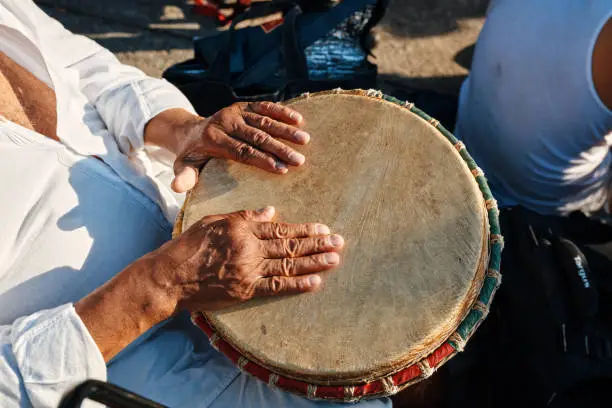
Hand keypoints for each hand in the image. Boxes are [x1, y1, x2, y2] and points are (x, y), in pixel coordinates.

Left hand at [144, 103, 309, 192]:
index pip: (241, 151)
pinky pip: (265, 107)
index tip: (281, 170)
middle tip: (299, 161)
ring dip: (286, 130)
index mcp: (213, 138)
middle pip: (257, 136)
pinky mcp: (244, 105)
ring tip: (305, 140)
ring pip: (264, 120)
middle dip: (279, 148)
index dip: (262, 160)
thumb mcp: (184, 166)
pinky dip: (282, 111)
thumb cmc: (193, 155)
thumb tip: (177, 188)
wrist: (191, 130)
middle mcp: (225, 121)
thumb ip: (184, 176)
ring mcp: (236, 111)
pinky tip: (299, 119)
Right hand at [149, 206, 343, 311]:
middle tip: (339, 241)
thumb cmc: (188, 246)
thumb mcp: (213, 221)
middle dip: (317, 243)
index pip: (280, 228)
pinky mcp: (245, 290)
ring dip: (314, 262)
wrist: (169, 277)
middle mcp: (249, 248)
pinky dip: (297, 285)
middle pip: (290, 245)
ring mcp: (249, 271)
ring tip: (335, 258)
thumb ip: (244, 216)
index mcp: (242, 228)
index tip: (323, 227)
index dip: (304, 228)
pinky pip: (276, 287)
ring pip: (288, 265)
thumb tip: (270, 211)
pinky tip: (316, 282)